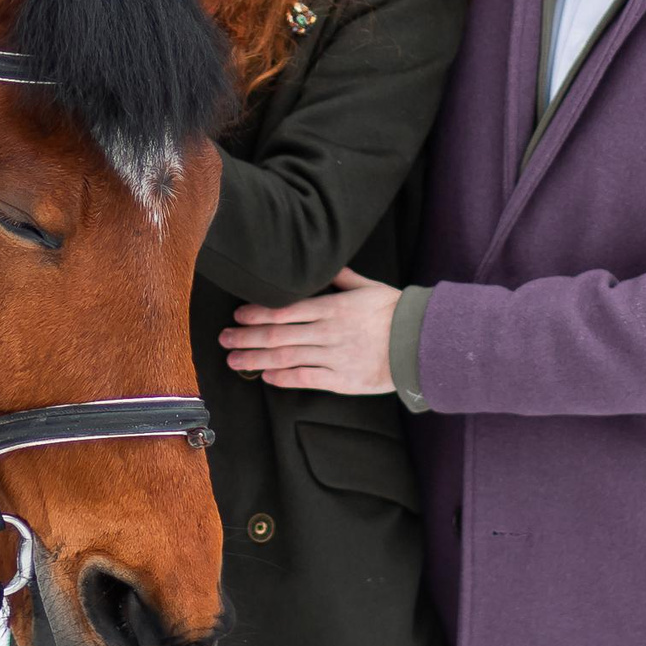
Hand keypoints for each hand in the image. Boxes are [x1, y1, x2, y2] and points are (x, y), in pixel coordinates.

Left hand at [218, 267, 399, 394]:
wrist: (421, 345)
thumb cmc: (395, 312)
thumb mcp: (369, 287)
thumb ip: (342, 278)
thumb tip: (323, 265)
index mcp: (333, 307)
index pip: (286, 309)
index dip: (258, 312)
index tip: (238, 314)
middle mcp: (329, 332)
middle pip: (279, 335)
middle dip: (247, 336)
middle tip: (224, 338)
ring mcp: (334, 357)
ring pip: (287, 358)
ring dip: (256, 358)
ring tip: (234, 360)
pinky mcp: (342, 380)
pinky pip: (306, 378)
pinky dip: (283, 377)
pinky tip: (265, 376)